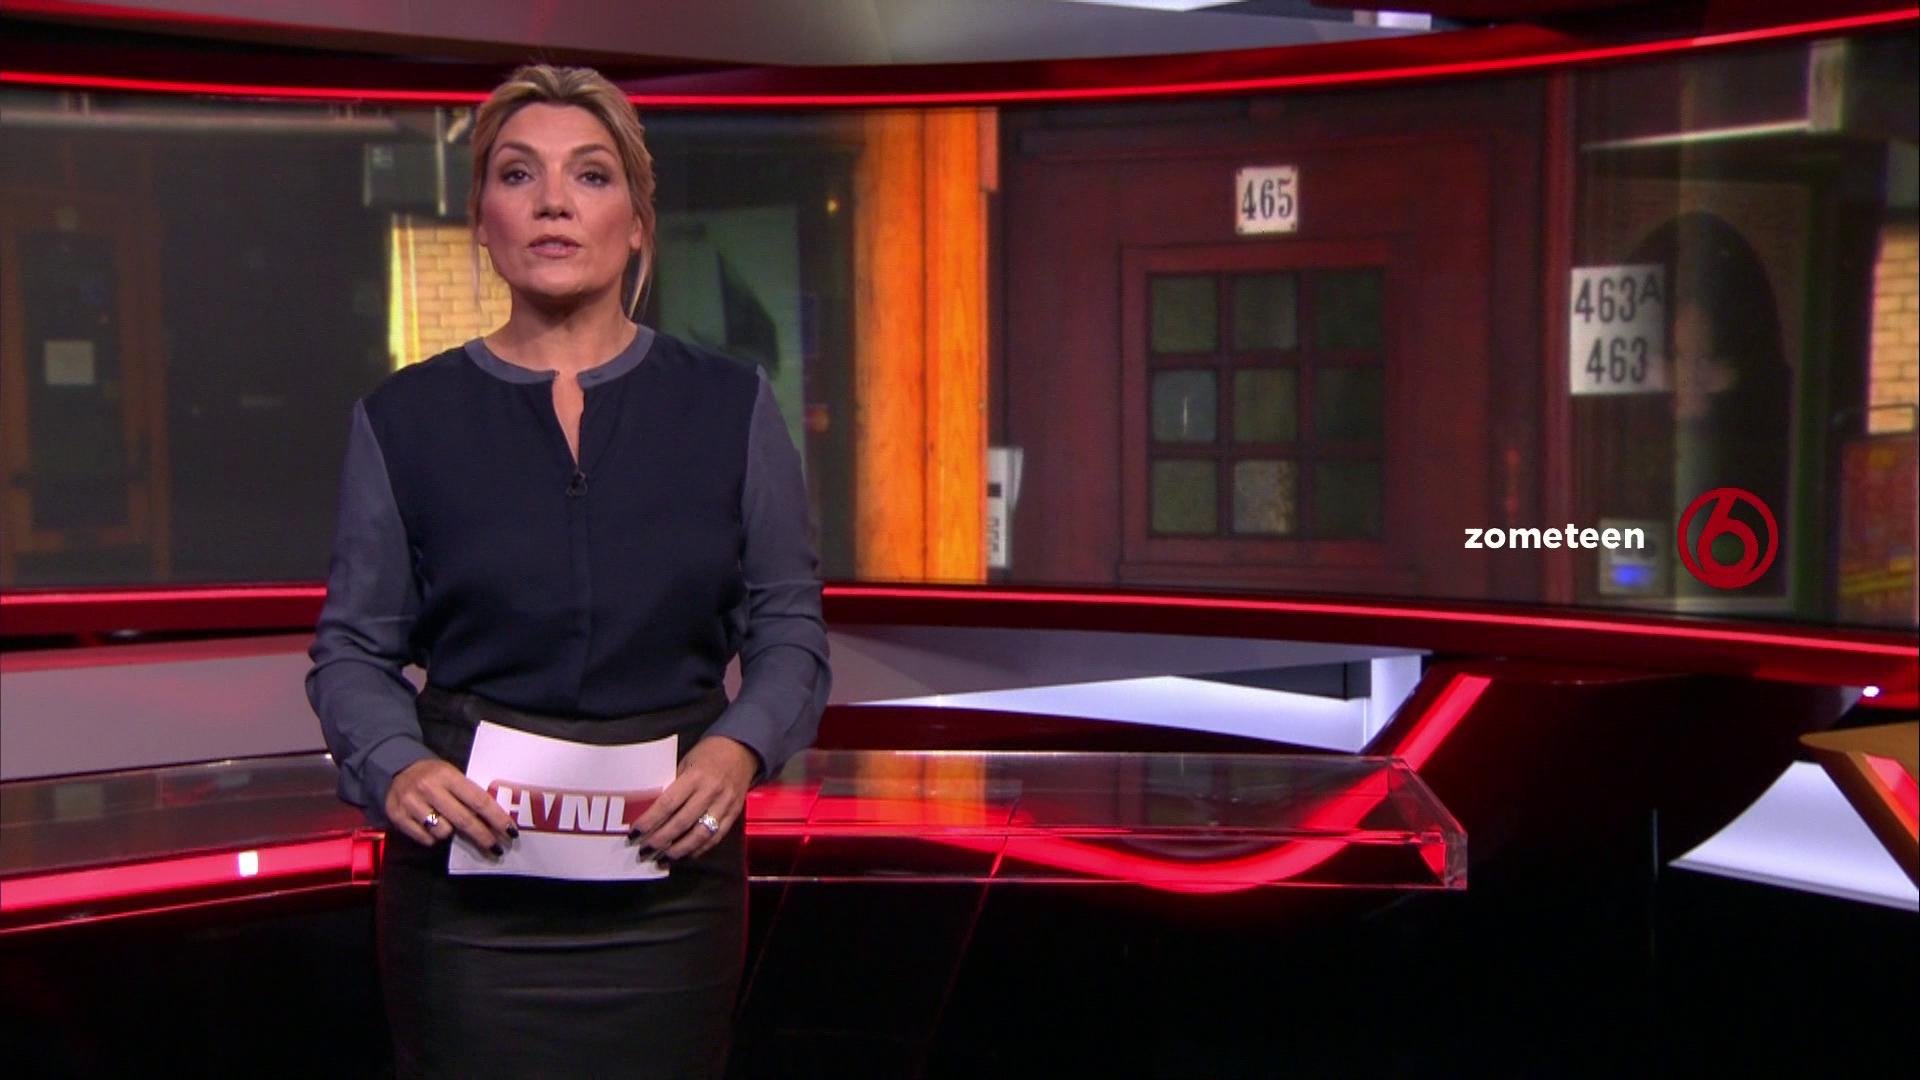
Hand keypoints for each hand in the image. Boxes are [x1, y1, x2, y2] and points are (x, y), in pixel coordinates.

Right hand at [385, 757, 517, 855]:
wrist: (397, 768)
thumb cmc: (434, 775)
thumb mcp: (452, 775)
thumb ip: (469, 794)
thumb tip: (494, 822)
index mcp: (447, 775)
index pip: (479, 800)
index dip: (497, 818)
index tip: (510, 832)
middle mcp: (429, 788)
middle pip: (464, 820)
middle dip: (483, 837)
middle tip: (497, 848)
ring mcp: (411, 803)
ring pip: (443, 832)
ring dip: (450, 833)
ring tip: (446, 823)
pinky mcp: (397, 816)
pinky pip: (425, 839)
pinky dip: (431, 837)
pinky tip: (429, 825)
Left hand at [629, 735, 757, 863]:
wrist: (742, 749)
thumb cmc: (709, 753)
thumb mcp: (686, 762)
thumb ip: (673, 785)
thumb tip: (652, 809)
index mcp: (695, 776)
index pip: (668, 804)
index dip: (650, 821)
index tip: (635, 833)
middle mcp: (710, 792)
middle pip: (682, 823)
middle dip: (661, 840)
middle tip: (644, 851)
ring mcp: (724, 804)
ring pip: (700, 834)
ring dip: (680, 851)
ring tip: (663, 859)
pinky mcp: (734, 813)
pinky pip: (716, 837)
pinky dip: (699, 849)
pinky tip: (685, 855)